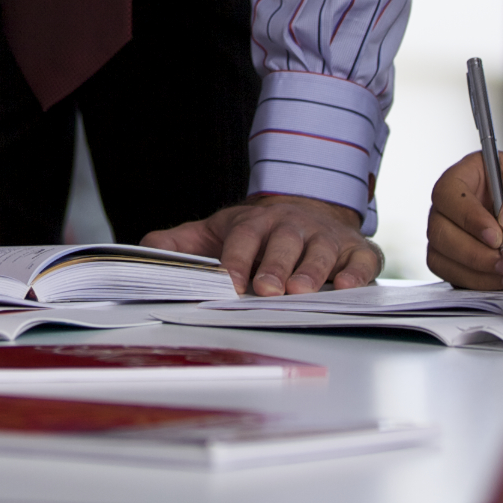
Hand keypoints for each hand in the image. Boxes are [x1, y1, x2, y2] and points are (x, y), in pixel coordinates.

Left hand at [145, 194, 380, 294]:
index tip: (229, 283)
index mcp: (254, 223)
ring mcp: (326, 236)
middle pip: (283, 244)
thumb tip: (142, 251)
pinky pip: (360, 260)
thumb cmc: (254, 233)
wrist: (306, 210)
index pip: (242, 240)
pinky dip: (355, 272)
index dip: (235, 261)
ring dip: (311, 272)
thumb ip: (176, 244)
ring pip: (320, 252)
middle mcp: (291, 226)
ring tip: (300, 292)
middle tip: (266, 290)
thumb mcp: (211, 232)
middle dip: (274, 267)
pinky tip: (345, 285)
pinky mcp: (356, 249)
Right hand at [424, 153, 502, 290]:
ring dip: (472, 268)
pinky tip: (502, 280)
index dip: (465, 215)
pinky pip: (449, 273)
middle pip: (438, 226)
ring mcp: (456, 232)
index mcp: (475, 173)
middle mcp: (459, 202)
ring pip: (439, 253)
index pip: (448, 190)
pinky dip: (473, 281)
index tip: (495, 235)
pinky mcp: (459, 259)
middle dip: (469, 249)